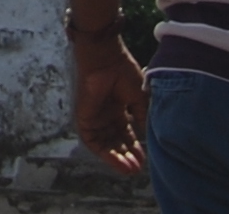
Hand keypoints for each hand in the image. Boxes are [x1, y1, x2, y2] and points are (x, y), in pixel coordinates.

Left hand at [69, 29, 147, 178]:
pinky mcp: (84, 118)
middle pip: (115, 141)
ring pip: (104, 144)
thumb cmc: (123, 71)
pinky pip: (92, 140)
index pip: (125, 133)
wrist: (106, 59)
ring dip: (117, 158)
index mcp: (118, 108)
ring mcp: (95, 117)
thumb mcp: (138, 96)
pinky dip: (104, 153)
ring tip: (130, 170)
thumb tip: (144, 132)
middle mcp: (106, 114)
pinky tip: (118, 161)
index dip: (134, 147)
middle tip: (138, 169)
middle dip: (126, 156)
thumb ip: (141, 114)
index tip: (145, 159)